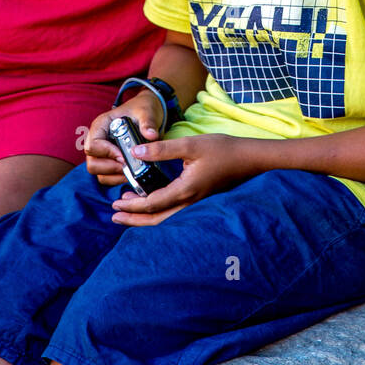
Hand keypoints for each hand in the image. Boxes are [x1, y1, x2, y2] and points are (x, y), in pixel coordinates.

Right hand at [83, 90, 165, 186]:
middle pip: (92, 163)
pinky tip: (132, 172)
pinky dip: (119, 179)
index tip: (124, 155)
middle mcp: (98, 140)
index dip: (107, 153)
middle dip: (110, 168)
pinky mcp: (110, 162)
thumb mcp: (146, 112)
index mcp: (101, 125)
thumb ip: (147, 123)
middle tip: (128, 165)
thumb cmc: (142, 109)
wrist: (146, 114)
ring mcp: (102, 153)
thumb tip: (151, 136)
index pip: (93, 145)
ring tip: (132, 170)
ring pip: (99, 173)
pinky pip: (108, 178)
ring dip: (115, 175)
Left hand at [111, 134, 255, 226]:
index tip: (116, 202)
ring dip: (145, 216)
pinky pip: (174, 212)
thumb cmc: (223, 150)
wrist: (250, 159)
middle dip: (134, 219)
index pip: (152, 203)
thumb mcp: (191, 145)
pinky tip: (152, 200)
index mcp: (185, 190)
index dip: (132, 205)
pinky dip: (158, 211)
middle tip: (115, 215)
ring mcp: (196, 203)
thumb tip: (137, 151)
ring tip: (128, 210)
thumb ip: (163, 150)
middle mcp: (189, 202)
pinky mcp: (200, 200)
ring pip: (166, 218)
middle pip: (157, 219)